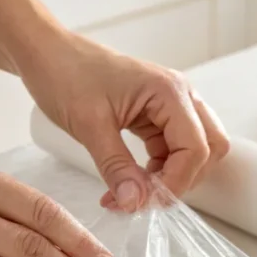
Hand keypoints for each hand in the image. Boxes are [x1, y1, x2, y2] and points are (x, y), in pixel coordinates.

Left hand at [20, 30, 229, 211]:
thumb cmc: (66, 74)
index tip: (145, 202)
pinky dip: (158, 169)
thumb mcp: (89, 125)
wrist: (47, 53)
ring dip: (171, 177)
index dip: (176, 182)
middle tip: (146, 198)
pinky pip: (172, 149)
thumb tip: (136, 203)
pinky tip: (131, 180)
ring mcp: (170, 105)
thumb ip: (116, 167)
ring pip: (193, 151)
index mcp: (169, 91)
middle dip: (183, 179)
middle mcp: (179, 96)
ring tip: (133, 191)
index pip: (196, 148)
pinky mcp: (156, 115)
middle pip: (210, 148)